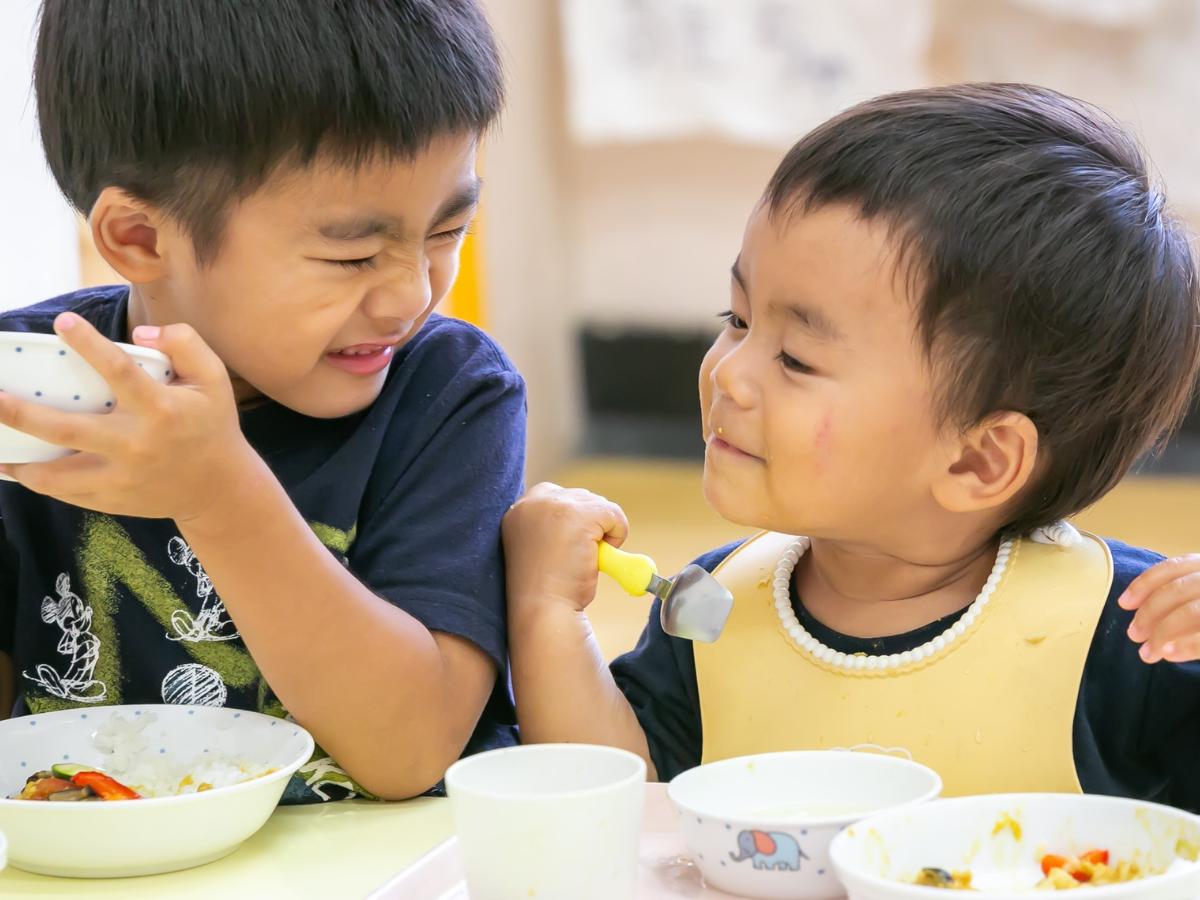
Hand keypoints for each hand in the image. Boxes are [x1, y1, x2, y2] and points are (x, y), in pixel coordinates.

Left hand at [0, 312, 257, 520]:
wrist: (219, 488)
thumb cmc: (211, 425)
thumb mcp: (214, 379)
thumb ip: (185, 344)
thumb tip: (139, 334)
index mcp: (162, 410)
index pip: (119, 371)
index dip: (88, 344)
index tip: (62, 322)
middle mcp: (138, 445)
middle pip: (68, 430)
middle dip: (21, 414)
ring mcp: (123, 478)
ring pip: (57, 474)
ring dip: (20, 461)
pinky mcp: (115, 500)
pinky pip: (67, 494)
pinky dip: (39, 482)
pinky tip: (19, 468)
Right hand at [502, 482, 628, 612]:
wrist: (542, 612)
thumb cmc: (543, 592)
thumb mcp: (540, 550)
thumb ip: (554, 529)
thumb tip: (590, 524)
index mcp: (517, 511)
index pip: (556, 497)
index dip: (573, 521)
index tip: (571, 546)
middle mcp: (532, 502)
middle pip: (580, 497)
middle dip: (591, 526)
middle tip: (578, 557)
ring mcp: (555, 505)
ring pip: (600, 505)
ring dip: (602, 533)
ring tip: (581, 562)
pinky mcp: (579, 515)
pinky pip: (614, 515)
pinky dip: (617, 536)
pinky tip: (595, 560)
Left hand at [1119, 554, 1199, 662]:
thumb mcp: (1199, 593)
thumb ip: (1185, 596)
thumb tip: (1143, 614)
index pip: (1174, 567)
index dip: (1145, 584)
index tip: (1123, 603)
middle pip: (1178, 591)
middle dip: (1150, 614)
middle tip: (1134, 636)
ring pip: (1192, 611)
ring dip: (1164, 633)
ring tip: (1149, 653)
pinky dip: (1188, 645)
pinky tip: (1172, 654)